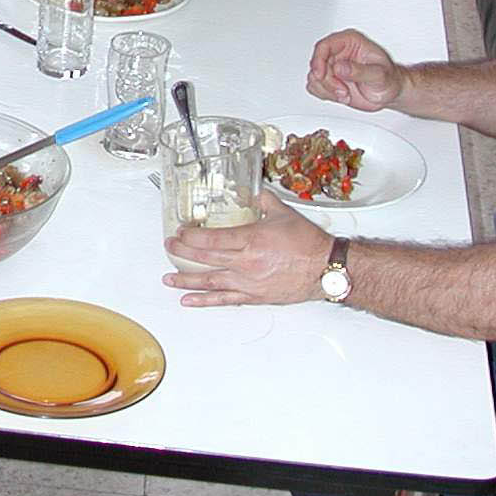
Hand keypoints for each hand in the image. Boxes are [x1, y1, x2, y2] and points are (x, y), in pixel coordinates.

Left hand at [164, 192, 329, 305]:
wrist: (326, 269)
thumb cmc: (308, 244)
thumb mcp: (283, 213)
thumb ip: (263, 201)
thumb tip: (252, 193)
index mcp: (251, 240)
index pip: (211, 239)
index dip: (191, 237)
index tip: (179, 233)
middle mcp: (246, 263)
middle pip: (205, 258)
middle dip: (182, 253)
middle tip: (169, 248)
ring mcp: (248, 282)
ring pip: (210, 282)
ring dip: (186, 281)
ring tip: (168, 280)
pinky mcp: (254, 296)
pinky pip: (225, 300)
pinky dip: (205, 301)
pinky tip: (189, 301)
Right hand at [306, 29, 403, 111]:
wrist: (390, 93)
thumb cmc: (389, 79)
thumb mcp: (379, 75)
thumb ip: (360, 71)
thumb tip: (339, 67)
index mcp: (350, 41)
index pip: (325, 46)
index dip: (318, 60)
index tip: (321, 75)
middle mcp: (339, 52)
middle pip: (317, 64)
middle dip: (328, 82)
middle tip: (343, 91)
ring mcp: (333, 66)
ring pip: (314, 76)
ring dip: (327, 90)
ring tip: (345, 94)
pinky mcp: (329, 79)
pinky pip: (315, 86)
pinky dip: (325, 94)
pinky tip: (341, 96)